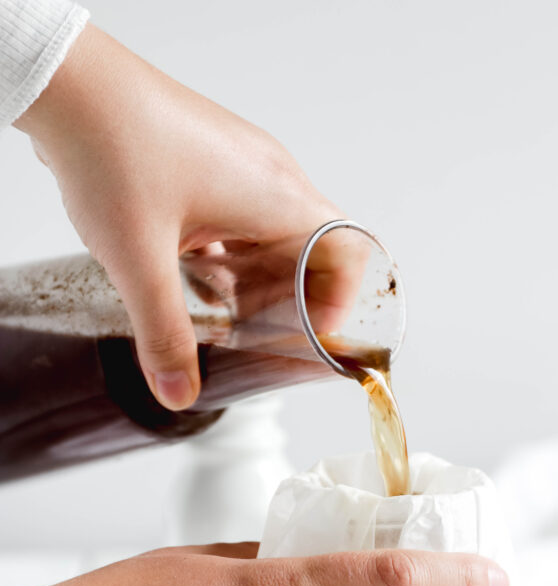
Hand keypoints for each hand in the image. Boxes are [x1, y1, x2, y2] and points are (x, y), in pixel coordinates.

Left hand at [14, 25, 342, 409]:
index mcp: (276, 196)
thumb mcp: (140, 262)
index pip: (349, 250)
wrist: (69, 82)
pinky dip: (231, 251)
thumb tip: (179, 392)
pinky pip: (241, 214)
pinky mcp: (210, 159)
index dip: (341, 300)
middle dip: (297, 297)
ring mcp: (240, 162)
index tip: (310, 334)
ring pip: (274, 231)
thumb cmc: (111, 151)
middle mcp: (270, 175)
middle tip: (266, 335)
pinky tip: (195, 273)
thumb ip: (164, 335)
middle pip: (313, 247)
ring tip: (228, 313)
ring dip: (261, 275)